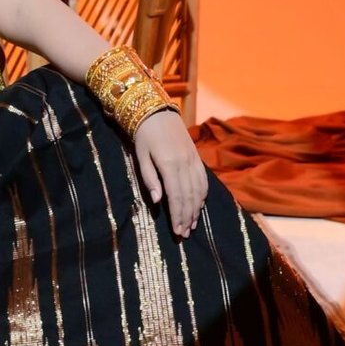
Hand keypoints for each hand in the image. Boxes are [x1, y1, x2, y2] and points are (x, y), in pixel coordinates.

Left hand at [134, 109, 208, 238]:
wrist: (156, 111)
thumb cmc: (144, 135)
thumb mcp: (141, 156)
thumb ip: (149, 179)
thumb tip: (159, 202)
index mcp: (169, 164)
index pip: (176, 197)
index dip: (177, 216)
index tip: (177, 232)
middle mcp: (185, 163)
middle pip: (189, 197)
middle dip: (187, 218)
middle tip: (184, 234)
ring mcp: (193, 160)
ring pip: (199, 191)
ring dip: (196, 210)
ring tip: (191, 225)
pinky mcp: (197, 157)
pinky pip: (204, 180)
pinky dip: (202, 196)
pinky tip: (198, 206)